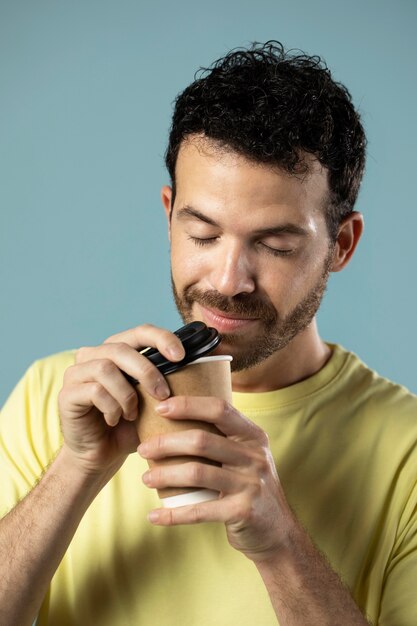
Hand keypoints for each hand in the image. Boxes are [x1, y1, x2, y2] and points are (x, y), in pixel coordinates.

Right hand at [58, 324, 184, 474]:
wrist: (101, 457)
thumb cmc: (131, 427)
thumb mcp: (155, 402)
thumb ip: (171, 383)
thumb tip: (209, 369)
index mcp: (118, 351)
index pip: (140, 331)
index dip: (161, 338)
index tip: (181, 355)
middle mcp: (93, 355)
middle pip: (121, 347)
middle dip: (147, 370)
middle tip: (163, 394)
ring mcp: (76, 372)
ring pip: (106, 367)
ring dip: (127, 393)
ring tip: (134, 414)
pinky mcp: (67, 393)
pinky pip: (94, 390)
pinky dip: (112, 406)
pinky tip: (115, 420)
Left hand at [138, 396, 292, 562]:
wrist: (279, 532)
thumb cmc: (250, 487)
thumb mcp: (247, 456)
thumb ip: (223, 438)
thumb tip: (178, 416)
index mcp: (253, 436)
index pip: (219, 409)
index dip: (188, 405)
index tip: (160, 407)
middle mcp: (255, 456)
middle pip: (202, 441)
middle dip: (166, 443)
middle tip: (143, 449)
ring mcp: (251, 484)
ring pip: (197, 473)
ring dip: (165, 475)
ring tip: (145, 479)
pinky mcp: (243, 512)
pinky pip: (199, 511)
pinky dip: (173, 514)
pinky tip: (154, 515)